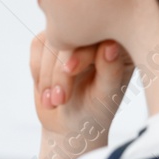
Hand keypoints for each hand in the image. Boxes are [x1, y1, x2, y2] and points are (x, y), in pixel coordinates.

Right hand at [29, 32, 134, 158]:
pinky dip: (37, 69)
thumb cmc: (94, 112)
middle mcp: (98, 36)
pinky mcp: (52, 40)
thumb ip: (110, 71)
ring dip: (46, 73)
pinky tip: (46, 89)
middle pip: (72, 34)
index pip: (99, 36)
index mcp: (121, 46)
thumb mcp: (105, 97)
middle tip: (59, 98)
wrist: (68, 123)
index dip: (81, 52)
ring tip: (53, 102)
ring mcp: (73, 36)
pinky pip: (38, 44)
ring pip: (51, 38)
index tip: (69, 71)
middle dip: (59, 68)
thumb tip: (111, 45)